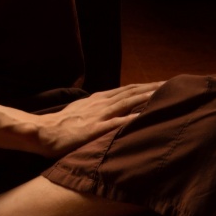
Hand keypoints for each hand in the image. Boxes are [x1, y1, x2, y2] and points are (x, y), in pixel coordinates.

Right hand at [33, 81, 162, 158]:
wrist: (44, 132)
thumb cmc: (62, 126)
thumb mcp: (81, 112)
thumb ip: (98, 110)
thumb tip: (112, 110)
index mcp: (99, 99)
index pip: (127, 90)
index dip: (145, 86)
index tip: (162, 84)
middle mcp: (101, 103)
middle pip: (131, 92)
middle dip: (152, 87)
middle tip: (171, 84)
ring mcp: (99, 115)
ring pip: (127, 102)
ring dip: (146, 97)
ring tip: (164, 93)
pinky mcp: (95, 129)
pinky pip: (116, 123)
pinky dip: (131, 118)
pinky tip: (144, 117)